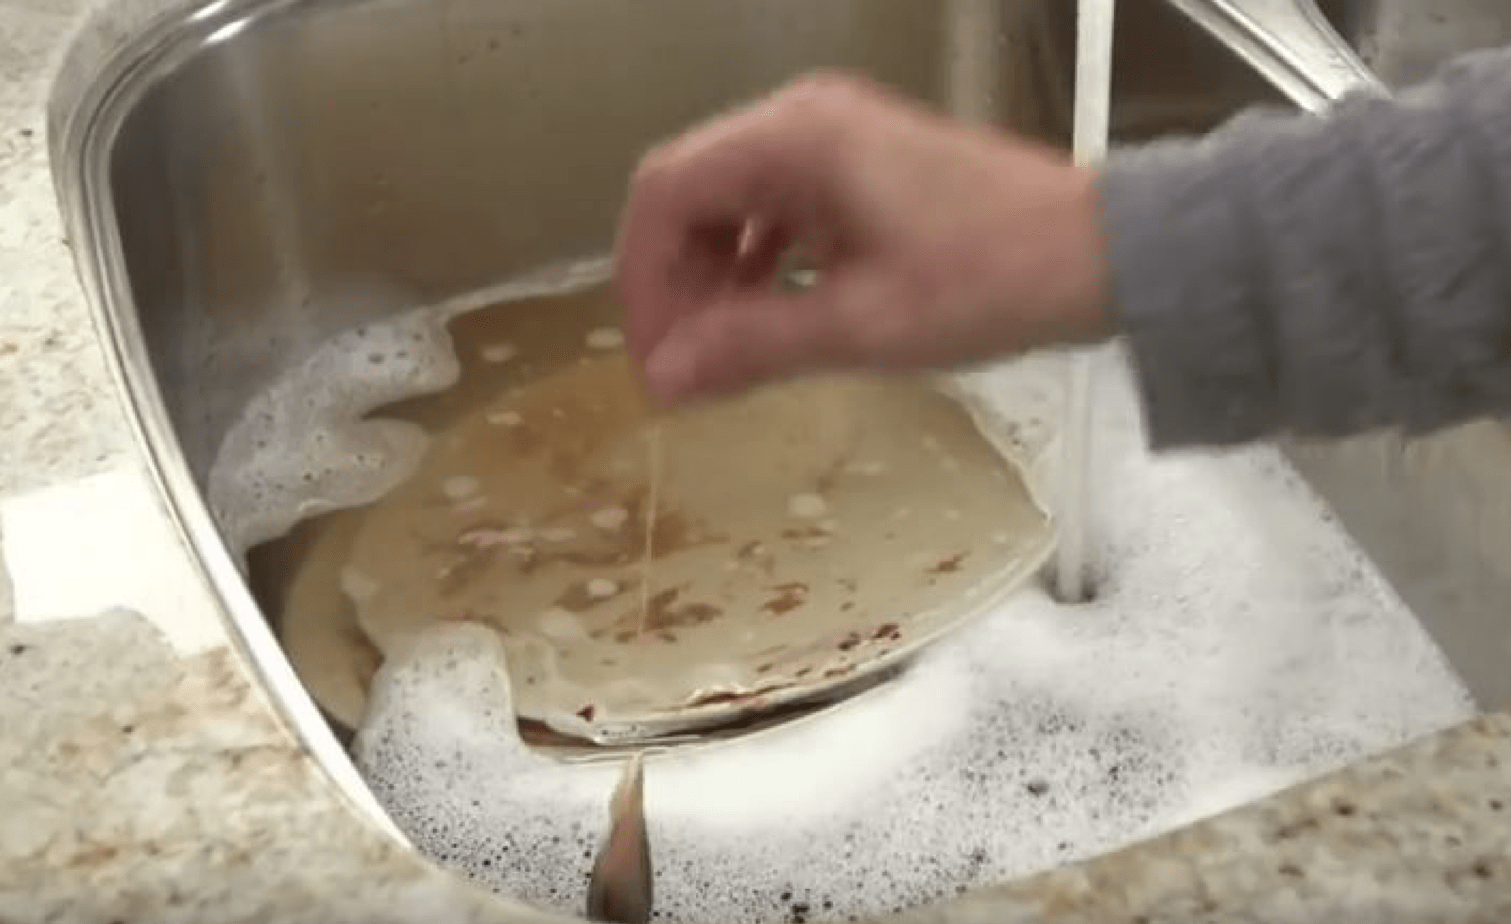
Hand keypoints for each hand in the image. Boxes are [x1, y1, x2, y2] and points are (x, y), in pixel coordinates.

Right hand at [613, 71, 1113, 402]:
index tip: (652, 355)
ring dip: (713, 273)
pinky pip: (778, 206)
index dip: (641, 279)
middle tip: (681, 364)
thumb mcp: (860, 326)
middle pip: (690, 192)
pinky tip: (765, 314)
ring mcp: (836, 136)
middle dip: (674, 280)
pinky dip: (757, 261)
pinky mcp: (863, 164)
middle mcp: (805, 119)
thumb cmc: (992, 280)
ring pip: (731, 200)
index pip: (664, 193)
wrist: (1104, 254)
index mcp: (794, 139)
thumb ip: (750, 347)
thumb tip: (665, 379)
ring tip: (718, 351)